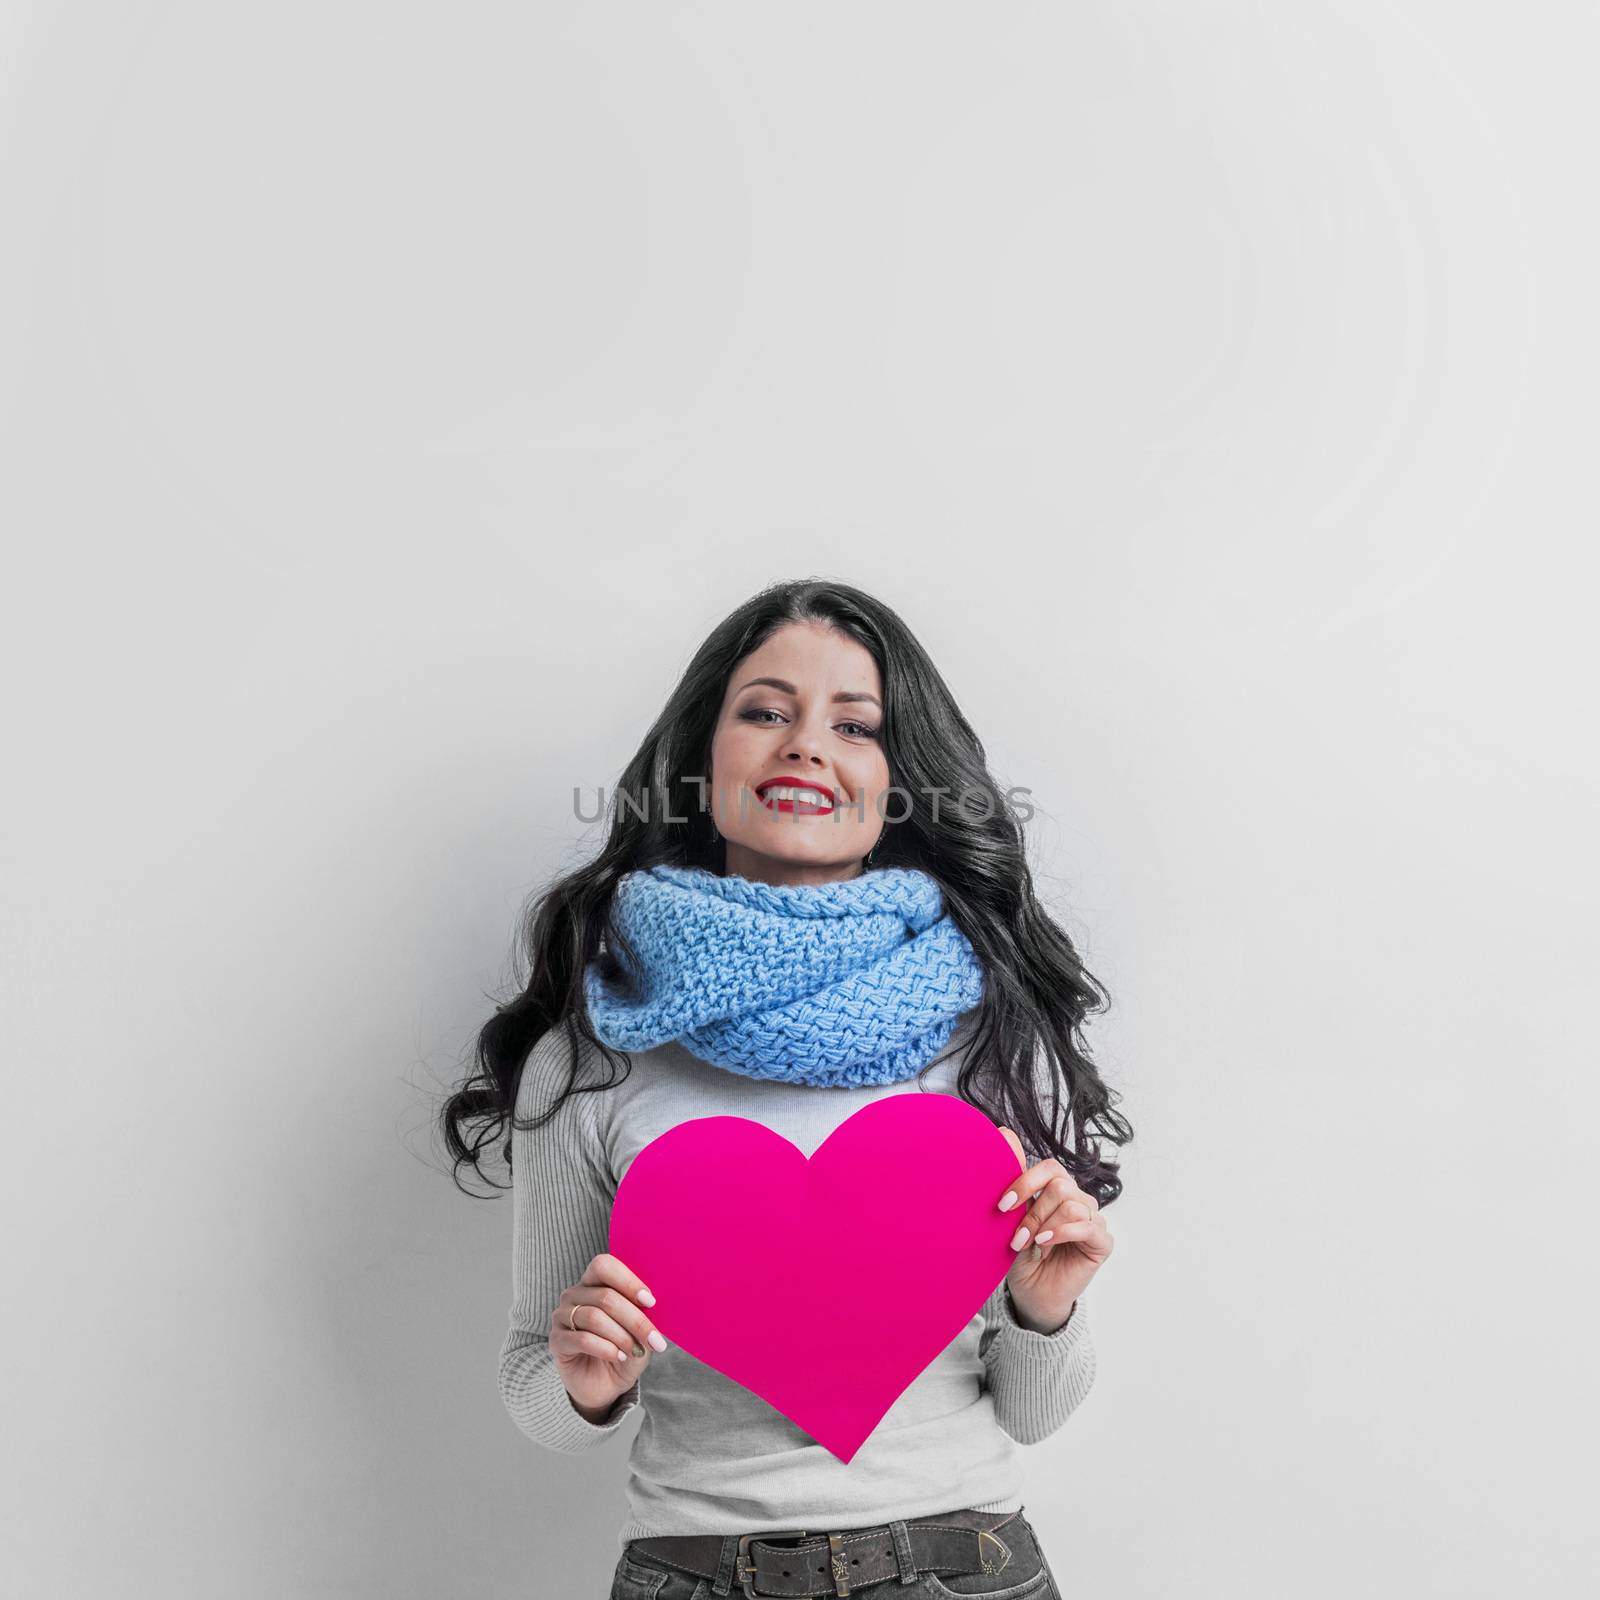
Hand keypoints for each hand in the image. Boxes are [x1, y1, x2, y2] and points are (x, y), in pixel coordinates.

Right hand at [552, 1252, 668, 1416]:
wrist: (606, 1384)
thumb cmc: (625, 1349)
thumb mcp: (639, 1331)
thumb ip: (643, 1314)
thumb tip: (653, 1305)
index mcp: (594, 1281)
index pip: (604, 1266)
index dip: (628, 1281)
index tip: (650, 1302)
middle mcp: (574, 1294)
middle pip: (606, 1297)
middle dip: (635, 1319)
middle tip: (654, 1339)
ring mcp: (562, 1316)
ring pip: (594, 1317)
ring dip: (621, 1336)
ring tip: (635, 1350)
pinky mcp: (556, 1340)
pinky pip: (582, 1339)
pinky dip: (606, 1348)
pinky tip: (619, 1356)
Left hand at [993, 1128, 1114, 1332]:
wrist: (1030, 1292)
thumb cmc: (1021, 1252)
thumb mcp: (1012, 1216)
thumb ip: (1014, 1178)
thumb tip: (1004, 1132)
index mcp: (1058, 1188)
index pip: (1049, 1168)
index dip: (1025, 1182)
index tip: (1001, 1206)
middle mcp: (1078, 1199)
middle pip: (1060, 1186)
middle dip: (1033, 1211)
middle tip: (1016, 1236)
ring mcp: (1092, 1220)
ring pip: (1071, 1204)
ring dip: (1044, 1226)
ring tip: (1030, 1245)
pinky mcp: (1102, 1242)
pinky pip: (1086, 1226)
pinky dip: (1060, 1233)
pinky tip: (1045, 1245)